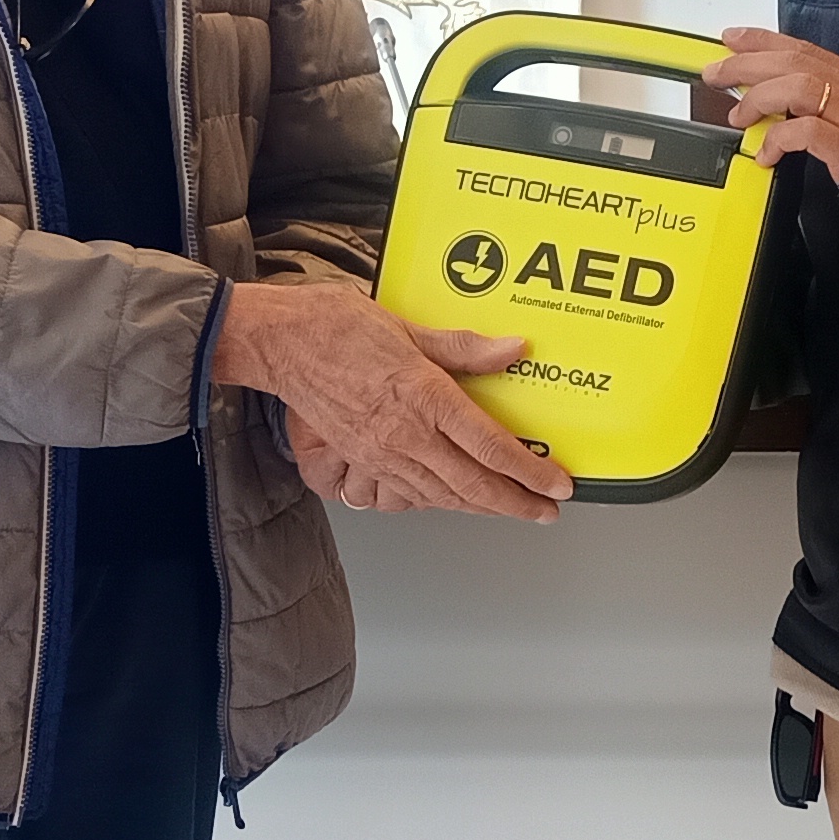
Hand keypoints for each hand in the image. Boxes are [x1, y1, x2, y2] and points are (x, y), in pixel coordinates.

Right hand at [214, 284, 572, 522]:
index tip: (558, 483)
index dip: (530, 473)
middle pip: (474, 485)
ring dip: (484, 509)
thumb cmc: (336, 328)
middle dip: (517, 504)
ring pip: (445, 496)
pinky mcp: (363, 458)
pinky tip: (459, 500)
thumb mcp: (410, 328)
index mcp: (425, 397)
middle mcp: (406, 434)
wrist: (280, 344)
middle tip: (547, 512)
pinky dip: (444, 502)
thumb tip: (511, 350)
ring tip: (513, 511)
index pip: (491, 447)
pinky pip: (412, 493)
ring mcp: (382, 452)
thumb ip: (464, 348)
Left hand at [709, 30, 838, 185]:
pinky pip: (806, 132)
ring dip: (760, 98)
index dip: (762, 40)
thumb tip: (778, 102)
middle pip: (793, 61)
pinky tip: (767, 154)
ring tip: (740, 116)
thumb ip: (822, 103)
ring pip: (797, 86)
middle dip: (747, 64)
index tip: (732, 39)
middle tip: (717, 73)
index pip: (801, 48)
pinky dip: (779, 139)